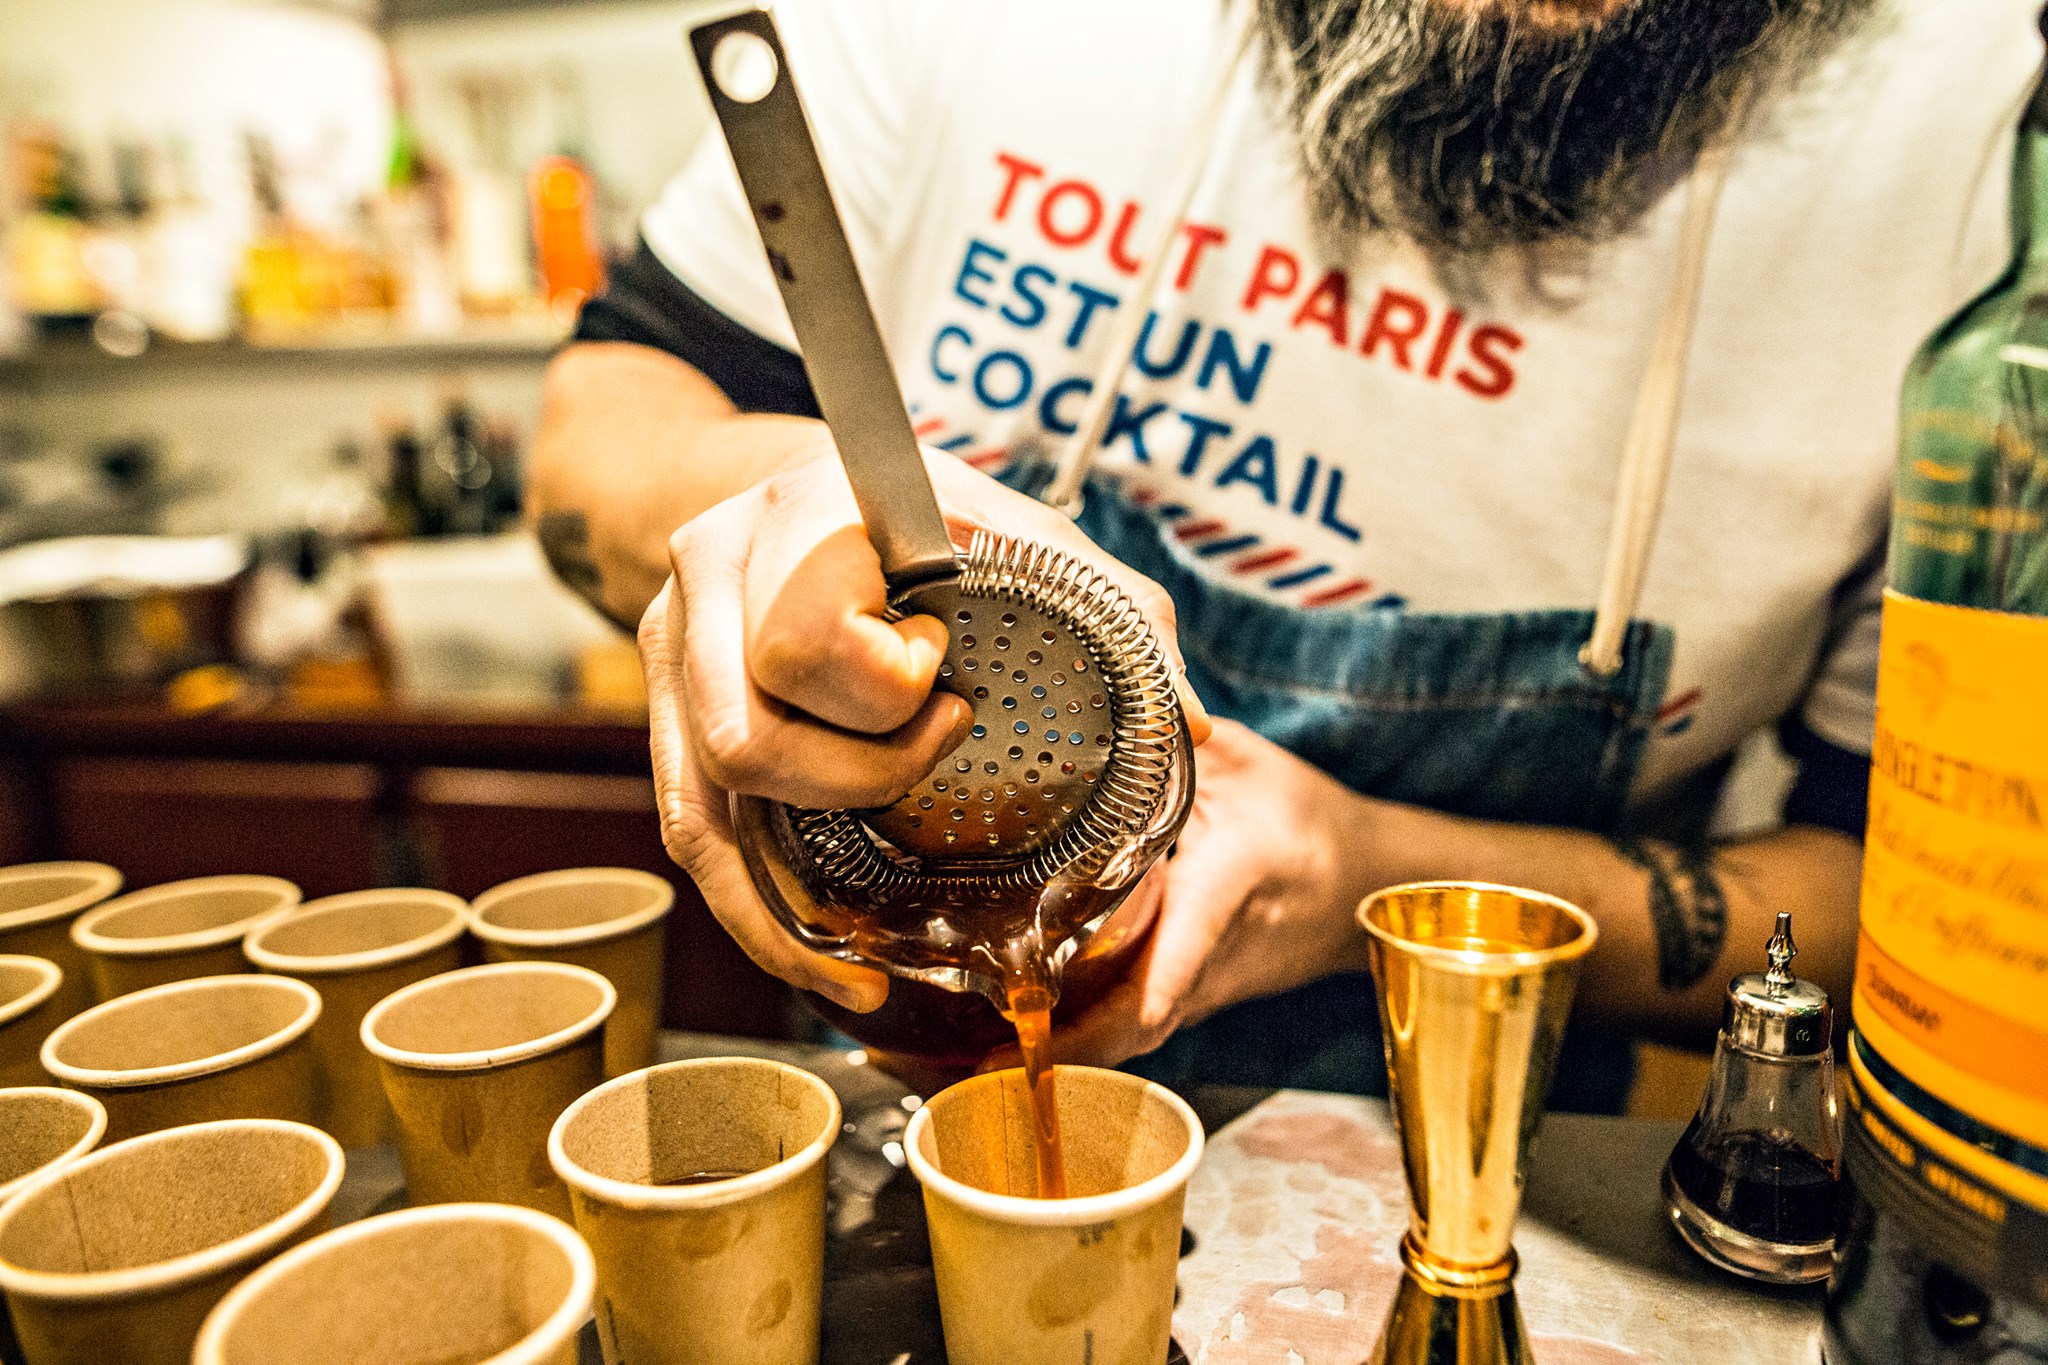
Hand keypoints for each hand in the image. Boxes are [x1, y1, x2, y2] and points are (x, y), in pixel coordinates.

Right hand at [639, 437, 1206, 1010]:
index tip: (941, 681)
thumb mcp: (1026, 534)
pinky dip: (755, 920)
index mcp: (800, 517)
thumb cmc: (933, 518)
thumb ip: (1116, 610)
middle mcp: (712, 576)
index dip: (884, 688)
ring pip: (703, 806)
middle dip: (856, 779)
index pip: (806, 640)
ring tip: (878, 941)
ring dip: (795, 887)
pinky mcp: (666, 714)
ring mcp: (673, 648)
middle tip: (931, 754)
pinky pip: (688, 837)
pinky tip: (826, 969)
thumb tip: (1186, 724)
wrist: (816, 488)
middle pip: (747, 735)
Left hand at [1026, 717, 1382, 1065]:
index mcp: (1229, 888)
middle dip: (1068, 1045)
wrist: (1372, 882)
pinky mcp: (1209, 996)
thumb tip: (1098, 709)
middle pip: (1138, 1023)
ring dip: (1077, 1044)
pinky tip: (1043, 1021)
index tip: (1044, 1027)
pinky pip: (1148, 1022)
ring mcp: (1216, 986)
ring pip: (1140, 1033)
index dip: (1111, 1010)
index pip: (1172, 964)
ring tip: (992, 1045)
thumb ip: (1172, 744)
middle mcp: (1221, 954)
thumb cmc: (1308, 819)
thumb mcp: (1244, 765)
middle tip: (986, 1052)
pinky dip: (1099, 1030)